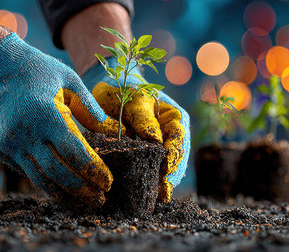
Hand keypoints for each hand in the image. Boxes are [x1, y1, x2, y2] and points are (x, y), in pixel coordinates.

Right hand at [0, 33, 122, 206]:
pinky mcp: (0, 148)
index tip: (108, 183)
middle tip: (100, 199)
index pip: (75, 152)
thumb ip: (91, 107)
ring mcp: (9, 143)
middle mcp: (25, 133)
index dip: (93, 171)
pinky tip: (63, 188)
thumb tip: (115, 130)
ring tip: (83, 202)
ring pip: (40, 178)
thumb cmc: (42, 72)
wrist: (0, 69)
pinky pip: (27, 171)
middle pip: (58, 172)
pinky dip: (46, 181)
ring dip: (64, 193)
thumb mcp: (71, 80)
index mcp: (46, 114)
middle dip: (82, 189)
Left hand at [83, 57, 190, 202]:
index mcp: (174, 118)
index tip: (165, 167)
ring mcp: (159, 148)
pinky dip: (151, 182)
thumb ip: (145, 120)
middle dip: (170, 174)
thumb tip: (156, 141)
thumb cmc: (125, 91)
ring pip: (166, 168)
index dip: (174, 154)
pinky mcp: (145, 158)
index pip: (178, 137)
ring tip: (158, 197)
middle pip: (176, 158)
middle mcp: (170, 135)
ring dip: (162, 182)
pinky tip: (150, 195)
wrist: (110, 91)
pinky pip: (151, 171)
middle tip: (163, 190)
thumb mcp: (135, 101)